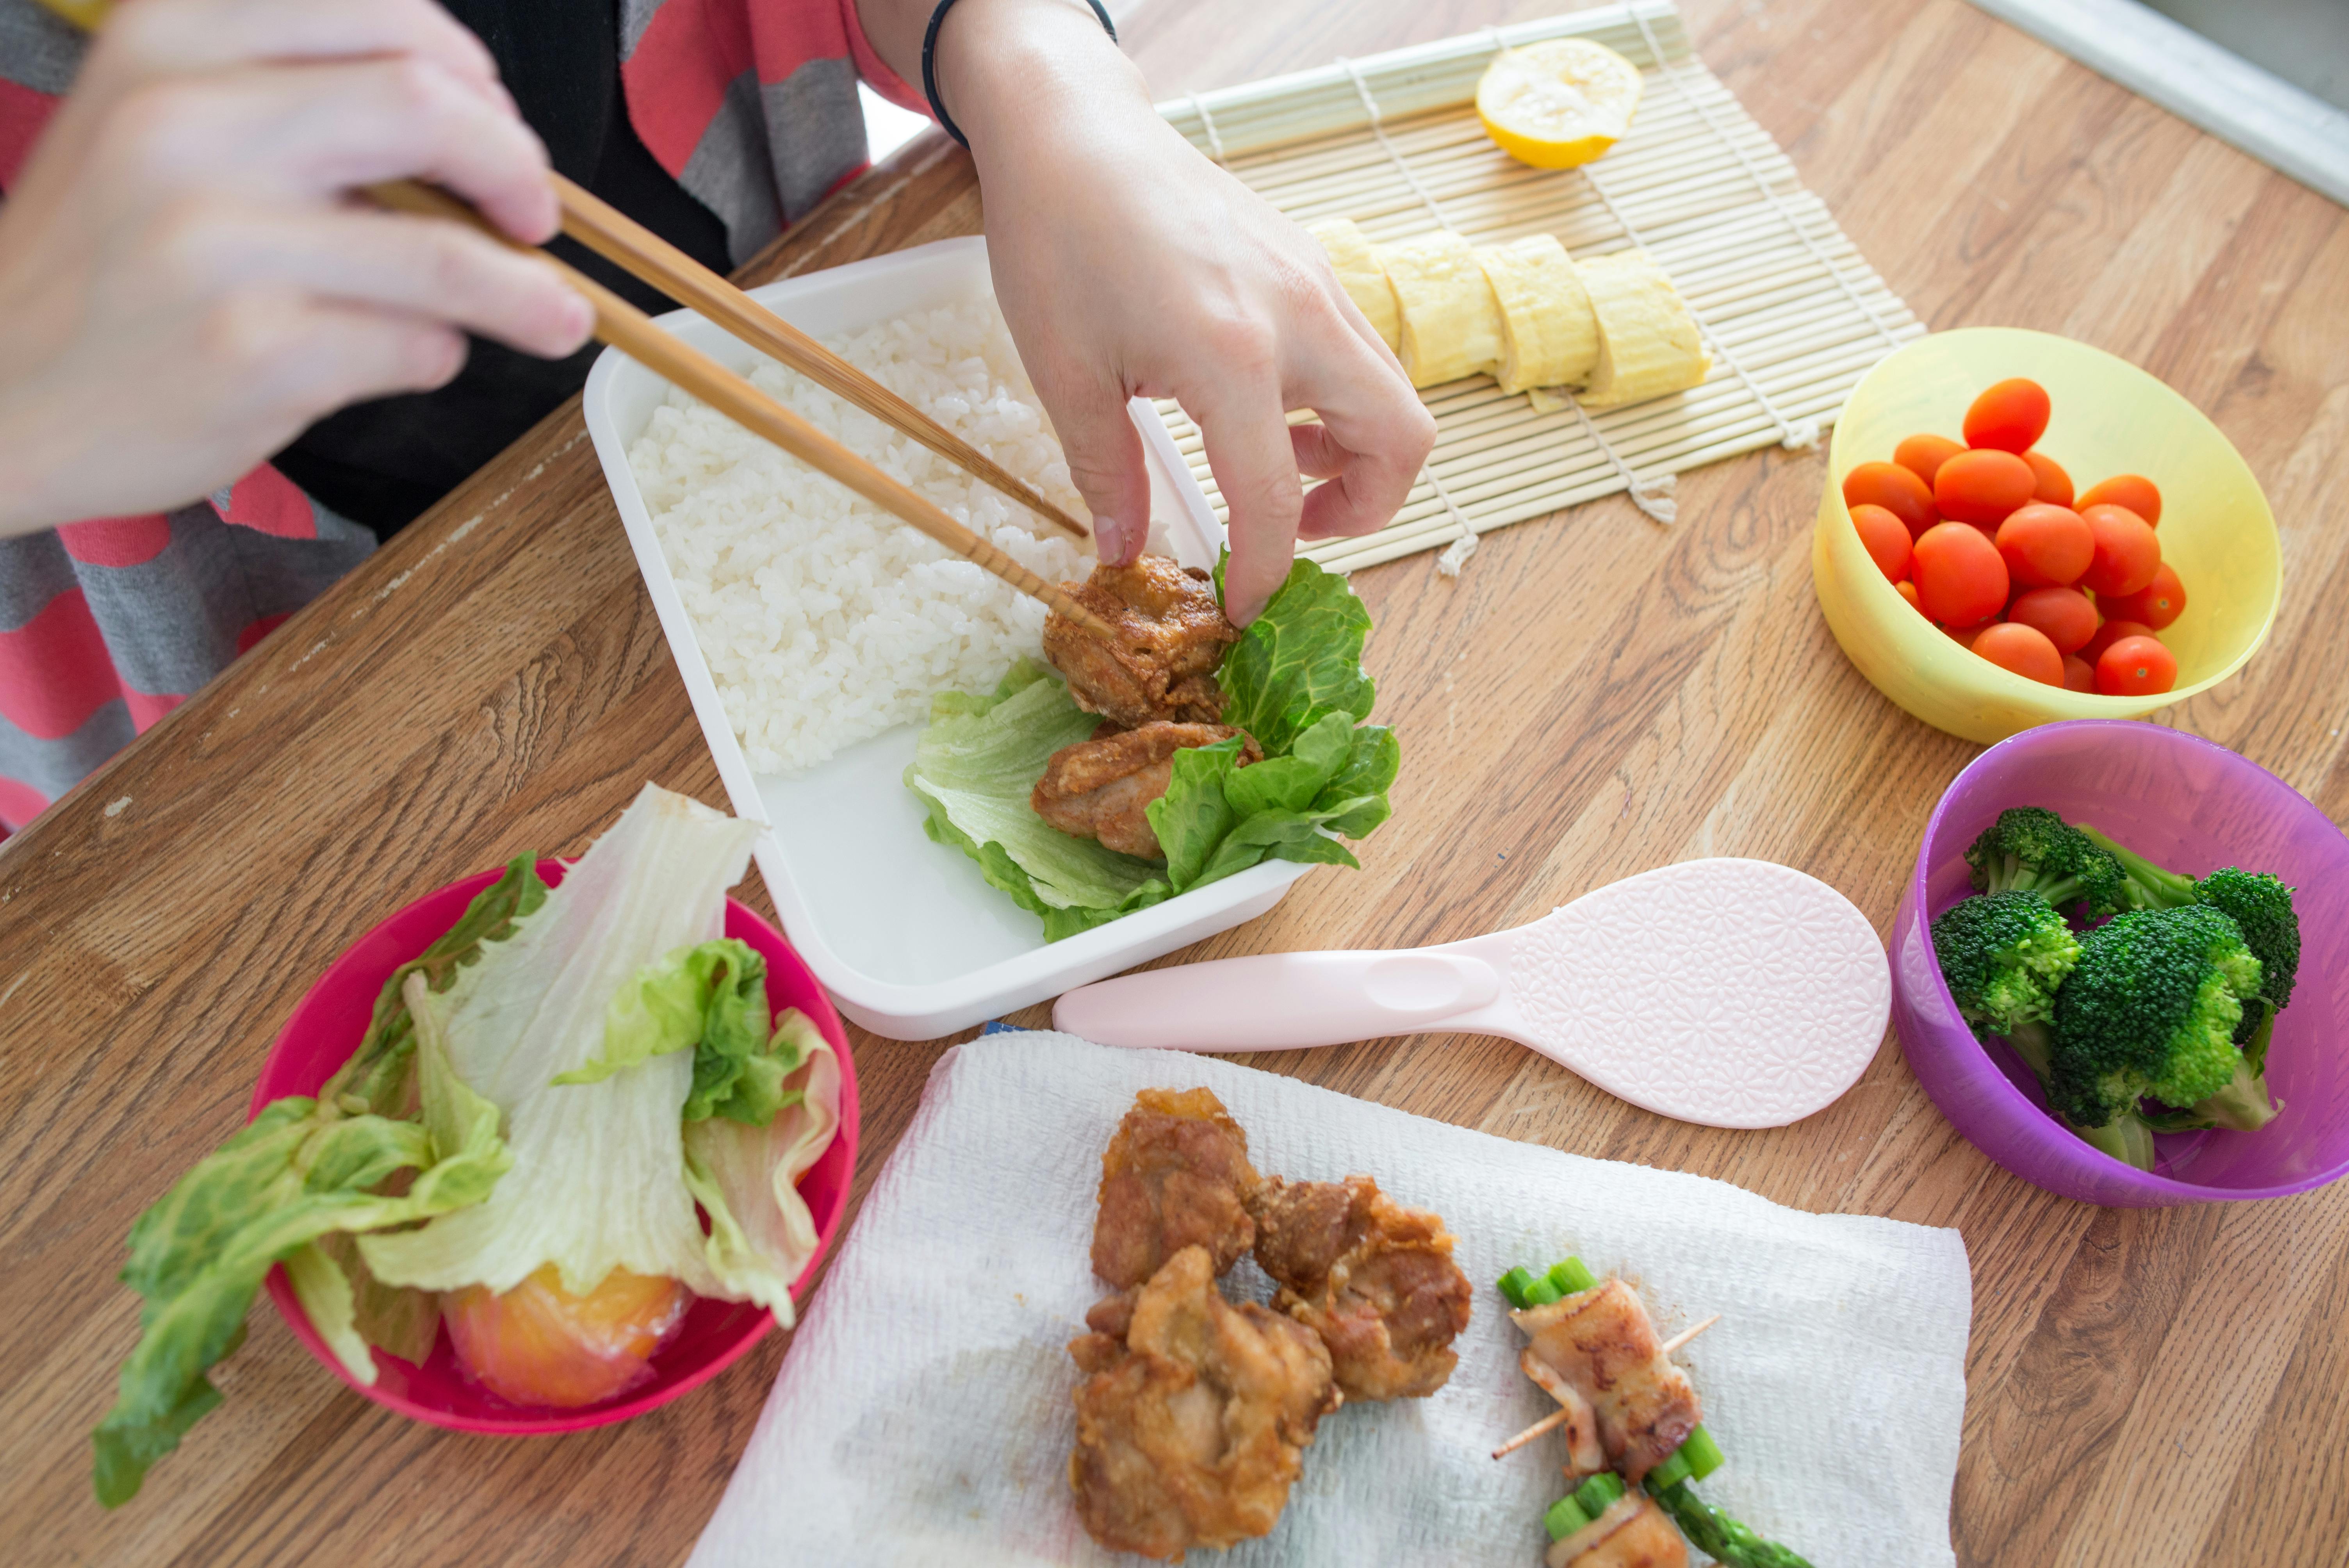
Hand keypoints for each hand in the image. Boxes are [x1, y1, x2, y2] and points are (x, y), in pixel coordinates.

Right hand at [0, 0, 592, 536]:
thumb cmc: (108, 264)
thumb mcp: (166, 129)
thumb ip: (299, 102)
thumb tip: (479, 129)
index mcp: (169, 41)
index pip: (382, 18)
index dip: (473, 76)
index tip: (500, 124)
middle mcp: (184, 126)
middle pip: (429, 109)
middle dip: (518, 166)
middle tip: (538, 215)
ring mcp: (217, 245)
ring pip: (449, 253)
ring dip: (527, 290)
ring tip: (560, 315)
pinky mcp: (254, 354)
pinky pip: (414, 345)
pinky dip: (434, 354)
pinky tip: (396, 355)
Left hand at [932, 0, 1434, 623]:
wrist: (1072, 128)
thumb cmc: (1058, 237)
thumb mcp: (1067, 372)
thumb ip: (1105, 471)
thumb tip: (1120, 551)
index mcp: (1232, 355)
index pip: (1274, 496)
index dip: (1263, 569)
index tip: (1243, 608)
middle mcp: (1298, 317)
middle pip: (1402, 439)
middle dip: (1364, 508)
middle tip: (1290, 528)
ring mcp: (1315, 283)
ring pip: (1391, 392)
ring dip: (1352, 450)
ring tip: (1271, 464)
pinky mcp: (1309, 264)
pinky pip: (1356, 352)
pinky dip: (1334, 400)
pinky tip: (1259, 404)